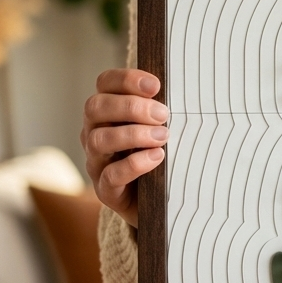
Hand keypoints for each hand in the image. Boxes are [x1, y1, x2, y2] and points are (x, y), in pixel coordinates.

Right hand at [80, 69, 167, 228]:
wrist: (158, 203)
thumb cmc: (161, 154)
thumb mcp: (161, 127)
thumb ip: (163, 110)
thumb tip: (186, 91)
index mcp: (108, 112)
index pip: (104, 84)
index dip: (126, 79)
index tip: (156, 86)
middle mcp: (95, 133)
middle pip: (95, 107)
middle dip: (131, 107)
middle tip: (163, 114)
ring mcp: (97, 162)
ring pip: (98, 140)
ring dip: (133, 134)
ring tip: (163, 136)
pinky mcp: (105, 189)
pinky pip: (111, 175)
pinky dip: (135, 164)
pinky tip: (157, 157)